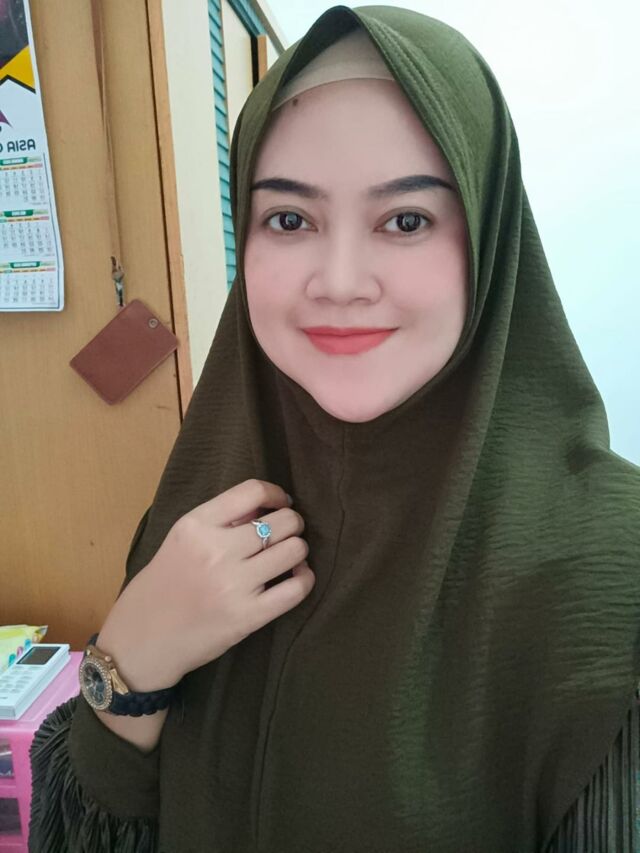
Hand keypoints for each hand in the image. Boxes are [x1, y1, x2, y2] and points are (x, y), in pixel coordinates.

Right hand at [96, 479, 314, 690]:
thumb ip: (219, 520)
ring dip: (298, 550)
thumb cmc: (163, 585)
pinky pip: (296, 589)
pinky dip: (305, 578)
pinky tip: (298, 576)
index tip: (281, 503)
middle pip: (282, 521)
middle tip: (288, 533)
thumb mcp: (180, 539)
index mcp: (196, 525)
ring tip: (290, 556)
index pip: (252, 491)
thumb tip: (264, 504)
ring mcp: (233, 585)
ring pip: (294, 551)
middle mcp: (215, 551)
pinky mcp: (247, 617)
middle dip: (292, 524)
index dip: (277, 494)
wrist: (141, 640)